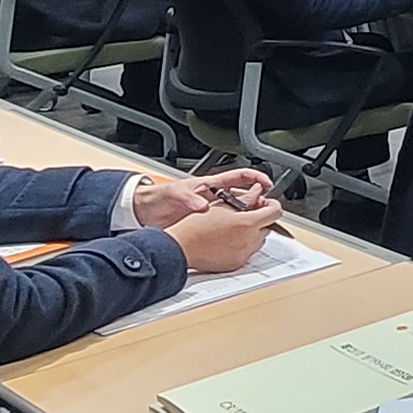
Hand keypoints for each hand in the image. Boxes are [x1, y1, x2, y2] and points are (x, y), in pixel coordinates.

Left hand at [131, 168, 274, 226]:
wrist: (145, 212)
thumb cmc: (159, 198)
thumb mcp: (176, 194)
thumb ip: (190, 199)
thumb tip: (203, 206)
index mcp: (211, 185)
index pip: (240, 176)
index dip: (256, 177)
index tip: (267, 184)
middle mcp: (214, 198)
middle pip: (244, 196)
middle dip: (258, 201)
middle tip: (267, 210)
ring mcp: (211, 211)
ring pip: (237, 212)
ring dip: (248, 217)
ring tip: (257, 223)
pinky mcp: (206, 224)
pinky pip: (225, 226)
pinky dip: (234, 230)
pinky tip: (238, 236)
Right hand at [164, 185, 284, 272]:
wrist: (181, 247)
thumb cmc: (195, 226)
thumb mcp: (221, 205)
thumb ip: (245, 198)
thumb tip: (257, 192)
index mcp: (247, 223)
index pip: (275, 212)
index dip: (272, 205)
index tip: (266, 204)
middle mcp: (249, 240)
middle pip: (267, 227)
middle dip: (260, 220)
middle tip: (246, 215)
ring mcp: (244, 254)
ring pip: (258, 241)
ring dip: (251, 233)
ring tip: (233, 228)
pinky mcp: (237, 264)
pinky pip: (247, 253)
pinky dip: (242, 246)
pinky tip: (227, 240)